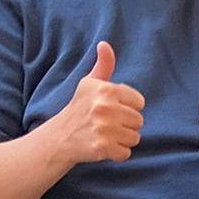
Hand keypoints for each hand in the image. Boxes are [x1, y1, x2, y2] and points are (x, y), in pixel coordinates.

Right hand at [46, 42, 144, 166]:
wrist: (59, 137)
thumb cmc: (79, 108)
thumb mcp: (90, 83)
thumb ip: (103, 64)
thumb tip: (104, 44)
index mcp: (106, 89)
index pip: (139, 102)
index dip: (127, 107)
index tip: (112, 109)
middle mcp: (105, 107)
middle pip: (138, 121)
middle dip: (126, 125)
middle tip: (107, 124)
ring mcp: (103, 128)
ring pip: (134, 138)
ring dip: (122, 140)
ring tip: (105, 135)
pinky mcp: (101, 147)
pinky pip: (126, 153)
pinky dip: (117, 154)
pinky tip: (103, 147)